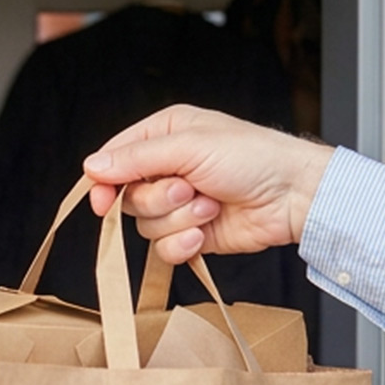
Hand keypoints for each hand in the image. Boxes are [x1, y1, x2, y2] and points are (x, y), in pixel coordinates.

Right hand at [82, 105, 334, 263]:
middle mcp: (168, 169)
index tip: (102, 201)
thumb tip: (91, 167)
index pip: (115, 159)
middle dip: (158, 199)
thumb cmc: (252, 157)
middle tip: (189, 190)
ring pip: (146, 225)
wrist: (293, 196)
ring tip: (211, 205)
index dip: (104, 181)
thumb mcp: (189, 146)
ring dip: (178, 219)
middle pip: (128, 197)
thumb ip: (137, 158)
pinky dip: (183, 243)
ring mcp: (180, 204)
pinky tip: (206, 231)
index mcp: (164, 135)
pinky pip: (165, 249)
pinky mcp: (192, 234)